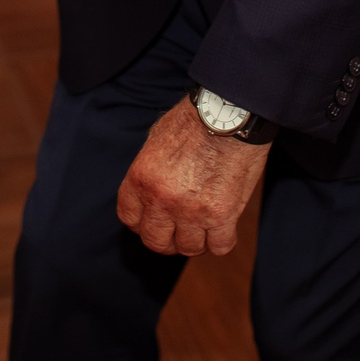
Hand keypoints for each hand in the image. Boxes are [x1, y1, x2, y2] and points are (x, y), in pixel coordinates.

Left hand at [114, 96, 270, 256]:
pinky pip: (219, 246)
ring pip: (188, 248)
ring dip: (196, 240)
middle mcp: (162, 199)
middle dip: (167, 239)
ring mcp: (191, 211)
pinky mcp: (221, 215)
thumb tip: (148, 190)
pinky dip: (221, 240)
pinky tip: (223, 228)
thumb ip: (149, 171)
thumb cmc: (195, 119)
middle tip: (179, 229)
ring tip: (204, 226)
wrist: (229, 113)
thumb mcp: (156, 139)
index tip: (155, 220)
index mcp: (141, 179)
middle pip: (156, 241)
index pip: (130, 219)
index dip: (143, 223)